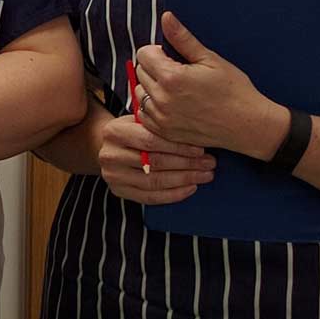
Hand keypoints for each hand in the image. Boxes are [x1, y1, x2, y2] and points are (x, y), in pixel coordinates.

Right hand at [98, 110, 215, 204]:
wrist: (110, 147)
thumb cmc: (133, 131)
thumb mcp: (140, 120)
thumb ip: (159, 125)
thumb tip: (196, 133)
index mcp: (114, 132)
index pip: (150, 141)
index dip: (178, 146)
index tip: (201, 148)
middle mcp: (110, 155)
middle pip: (154, 162)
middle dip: (186, 163)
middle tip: (209, 163)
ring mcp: (113, 176)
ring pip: (154, 181)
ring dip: (184, 180)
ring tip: (204, 175)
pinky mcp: (119, 191)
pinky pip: (150, 197)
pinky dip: (174, 194)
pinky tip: (191, 188)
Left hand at [134, 12, 284, 155]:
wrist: (246, 124)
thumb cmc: (233, 90)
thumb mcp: (210, 59)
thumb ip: (183, 38)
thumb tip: (166, 18)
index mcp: (172, 78)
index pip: (143, 54)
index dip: (157, 51)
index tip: (173, 56)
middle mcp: (162, 99)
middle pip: (140, 71)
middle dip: (154, 67)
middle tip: (178, 71)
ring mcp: (161, 118)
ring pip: (140, 92)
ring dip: (151, 86)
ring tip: (175, 88)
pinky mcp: (163, 132)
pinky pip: (143, 113)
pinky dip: (152, 106)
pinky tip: (171, 103)